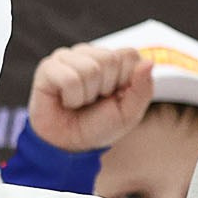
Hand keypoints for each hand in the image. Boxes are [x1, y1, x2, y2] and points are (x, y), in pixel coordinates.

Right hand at [28, 44, 154, 149]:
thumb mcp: (129, 113)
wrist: (69, 145)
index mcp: (112, 59)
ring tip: (79, 101)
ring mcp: (66, 57)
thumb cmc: (98, 126)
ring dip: (86, 95)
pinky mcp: (47, 68)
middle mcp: (89, 53)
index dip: (125, 80)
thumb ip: (142, 89)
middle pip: (109, 59)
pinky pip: (68, 79)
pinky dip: (71, 98)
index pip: (128, 54)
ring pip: (89, 68)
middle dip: (104, 89)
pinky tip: (65, 101)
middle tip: (93, 100)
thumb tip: (150, 62)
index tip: (114, 96)